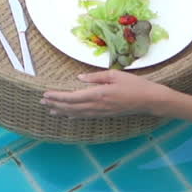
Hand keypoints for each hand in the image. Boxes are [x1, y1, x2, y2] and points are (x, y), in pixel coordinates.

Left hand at [42, 70, 171, 118]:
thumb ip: (95, 77)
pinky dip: (74, 116)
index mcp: (98, 94)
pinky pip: (86, 116)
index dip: (58, 96)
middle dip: (56, 104)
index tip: (46, 94)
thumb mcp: (114, 75)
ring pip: (77, 113)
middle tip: (42, 101)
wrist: (149, 100)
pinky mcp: (105, 115)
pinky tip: (68, 116)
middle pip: (71, 107)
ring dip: (62, 111)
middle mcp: (97, 105)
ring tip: (50, 110)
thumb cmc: (134, 84)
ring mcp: (101, 112)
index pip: (72, 97)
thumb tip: (79, 78)